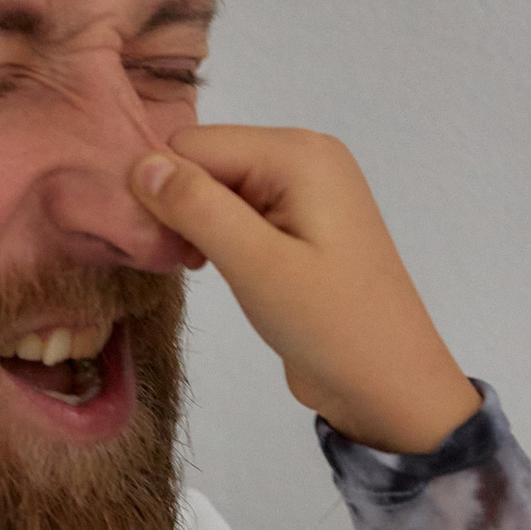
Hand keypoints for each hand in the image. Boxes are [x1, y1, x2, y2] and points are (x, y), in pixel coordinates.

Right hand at [130, 125, 480, 454]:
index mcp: (298, 152)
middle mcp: (303, 155)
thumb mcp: (257, 265)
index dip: (163, 189)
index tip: (156, 246)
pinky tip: (215, 268)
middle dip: (178, 206)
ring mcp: (304, 189)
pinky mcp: (299, 223)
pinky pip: (238, 210)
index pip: (193, 144)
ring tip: (199, 270)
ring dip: (195, 224)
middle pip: (205, 159)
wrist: (390, 384)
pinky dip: (217, 235)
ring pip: (216, 186)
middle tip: (181, 264)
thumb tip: (140, 164)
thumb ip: (198, 207)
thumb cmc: (330, 325)